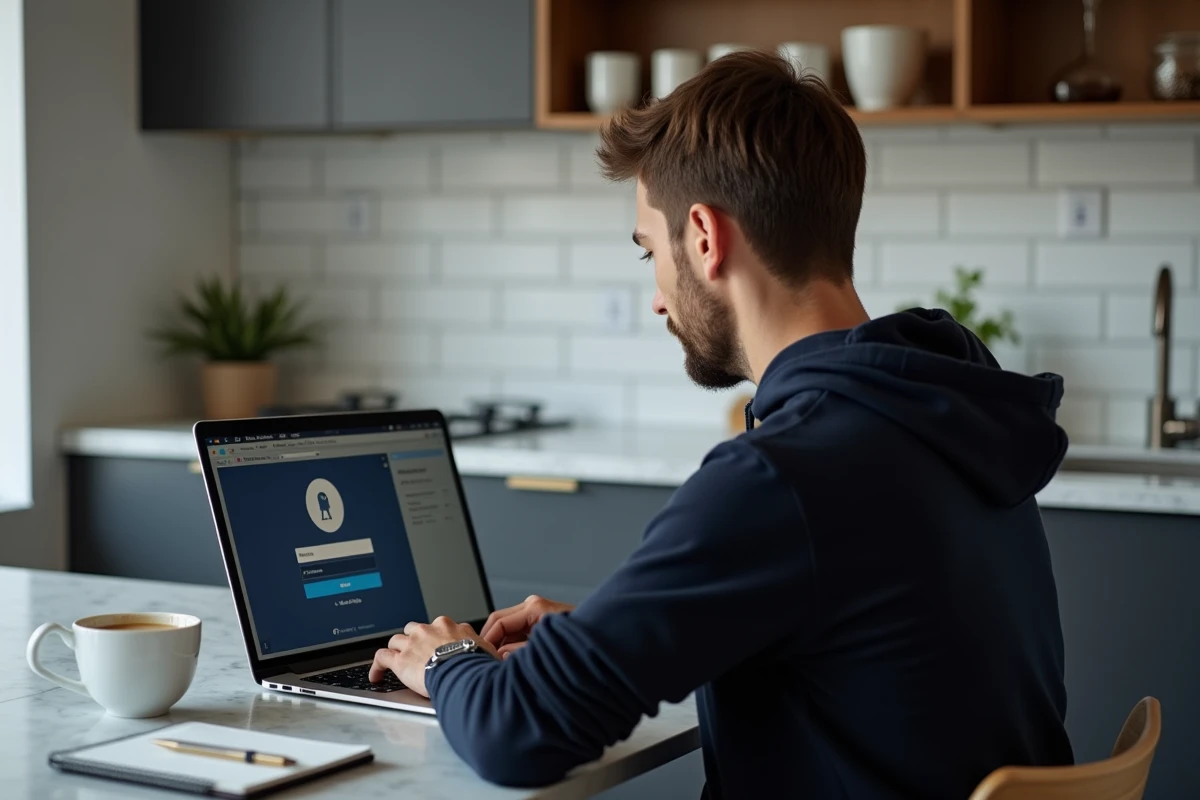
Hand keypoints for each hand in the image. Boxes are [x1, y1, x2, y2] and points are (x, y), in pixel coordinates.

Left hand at [369, 616, 495, 697]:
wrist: (463, 673)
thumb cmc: (477, 665)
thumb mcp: (487, 650)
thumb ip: (482, 647)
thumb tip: (490, 653)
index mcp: (450, 626)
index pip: (439, 627)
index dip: (437, 638)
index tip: (437, 647)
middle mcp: (429, 630)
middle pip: (415, 629)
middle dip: (413, 639)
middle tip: (415, 652)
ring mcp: (412, 643)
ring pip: (397, 640)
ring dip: (396, 650)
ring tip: (395, 661)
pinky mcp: (400, 660)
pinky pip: (381, 657)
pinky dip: (377, 666)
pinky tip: (376, 675)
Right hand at [480, 595, 574, 658]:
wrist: (604, 638)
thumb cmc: (579, 642)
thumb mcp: (543, 651)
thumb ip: (517, 653)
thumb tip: (499, 657)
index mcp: (534, 607)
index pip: (498, 621)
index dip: (487, 640)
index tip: (481, 656)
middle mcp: (534, 605)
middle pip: (500, 622)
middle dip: (492, 642)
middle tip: (485, 661)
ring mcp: (539, 611)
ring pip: (508, 627)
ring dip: (502, 644)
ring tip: (499, 664)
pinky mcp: (542, 619)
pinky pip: (519, 630)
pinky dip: (512, 644)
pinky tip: (512, 660)